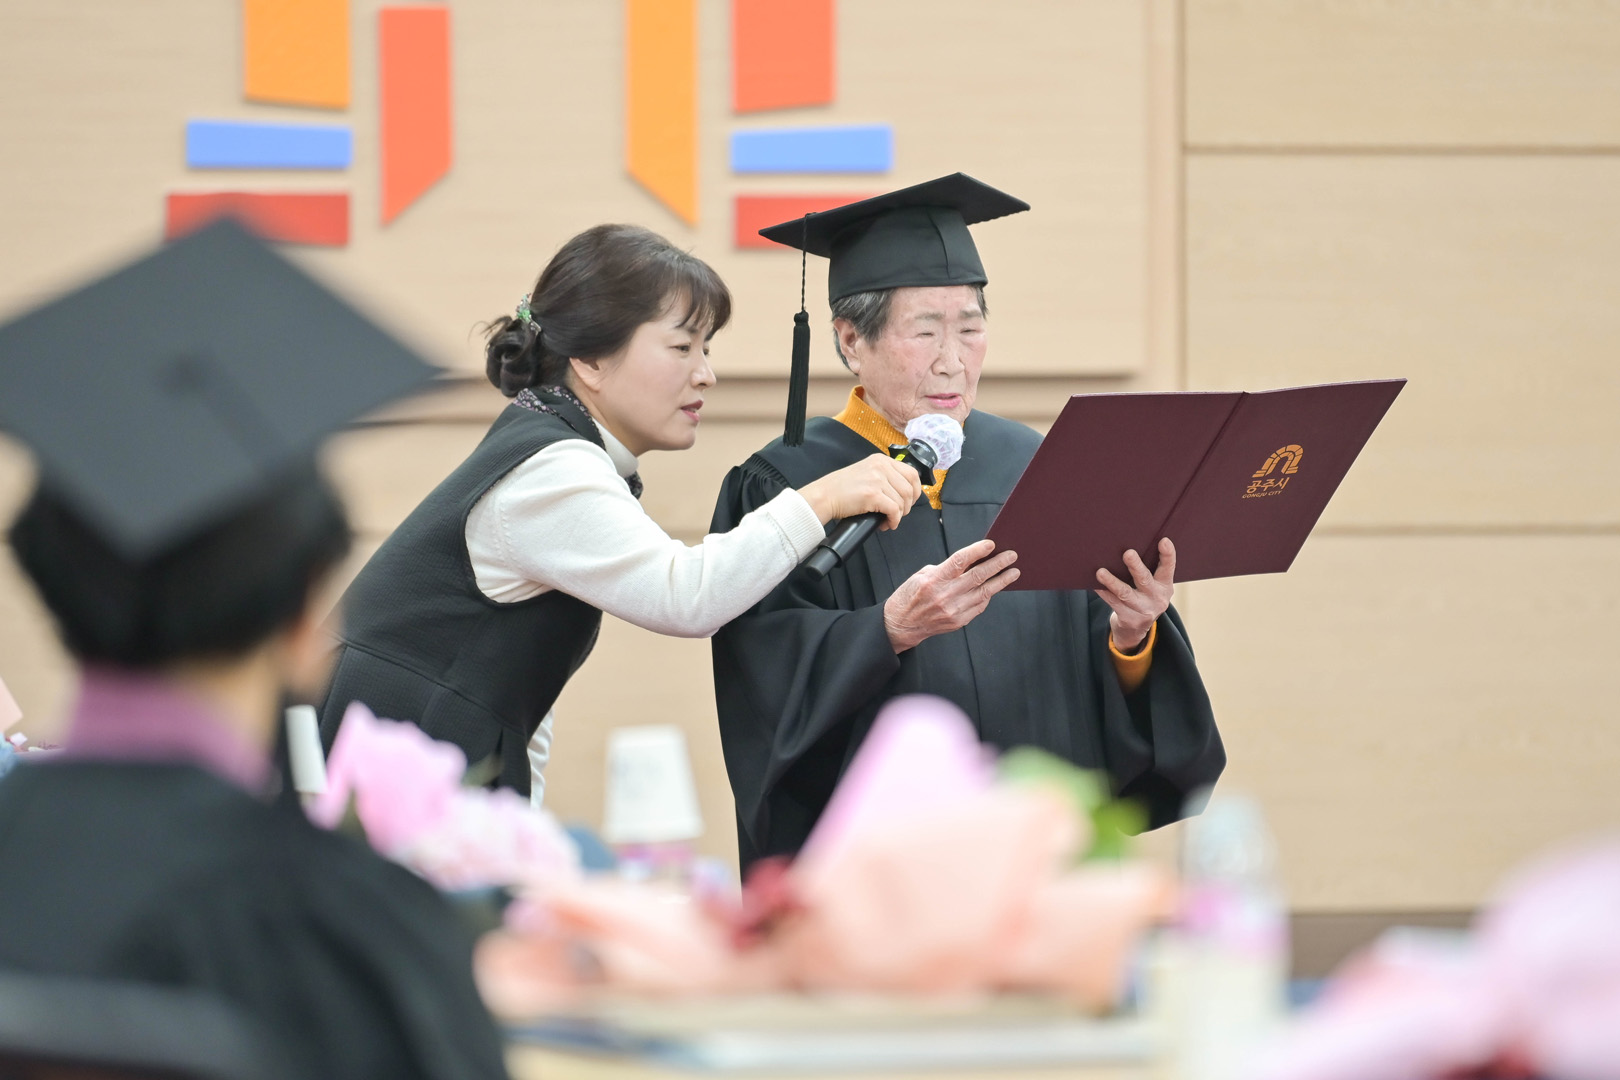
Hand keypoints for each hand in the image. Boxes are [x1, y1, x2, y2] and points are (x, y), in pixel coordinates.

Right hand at [799, 454, 923, 530]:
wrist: (825, 495)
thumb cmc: (842, 488)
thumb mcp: (866, 472)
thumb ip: (884, 476)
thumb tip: (903, 493)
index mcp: (881, 460)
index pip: (912, 473)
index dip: (915, 491)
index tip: (910, 501)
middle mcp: (881, 467)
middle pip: (909, 489)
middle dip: (907, 506)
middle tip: (897, 514)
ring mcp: (877, 480)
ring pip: (902, 501)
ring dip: (899, 515)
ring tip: (888, 520)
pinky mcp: (873, 494)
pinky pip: (894, 510)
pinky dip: (893, 521)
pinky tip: (886, 524)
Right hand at [883, 539, 1019, 652]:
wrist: (900, 624)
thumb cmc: (910, 597)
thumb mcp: (922, 575)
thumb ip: (946, 569)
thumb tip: (970, 562)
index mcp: (935, 579)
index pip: (960, 561)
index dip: (977, 551)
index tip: (991, 544)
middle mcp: (945, 594)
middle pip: (978, 576)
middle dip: (997, 564)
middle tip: (1011, 556)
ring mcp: (953, 610)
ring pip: (984, 592)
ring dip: (1001, 581)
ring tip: (1013, 572)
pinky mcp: (958, 621)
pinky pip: (979, 606)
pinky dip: (988, 596)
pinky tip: (995, 588)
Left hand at [1094, 537, 1175, 651]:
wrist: (1136, 629)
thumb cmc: (1143, 596)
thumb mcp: (1153, 586)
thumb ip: (1148, 569)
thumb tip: (1127, 546)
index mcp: (1165, 585)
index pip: (1168, 568)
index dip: (1167, 555)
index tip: (1164, 540)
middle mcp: (1157, 598)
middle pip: (1144, 580)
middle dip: (1136, 566)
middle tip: (1128, 553)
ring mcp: (1143, 610)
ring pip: (1125, 594)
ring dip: (1112, 582)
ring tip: (1100, 572)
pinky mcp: (1129, 619)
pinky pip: (1113, 603)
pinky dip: (1103, 592)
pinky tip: (1094, 584)